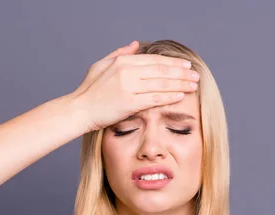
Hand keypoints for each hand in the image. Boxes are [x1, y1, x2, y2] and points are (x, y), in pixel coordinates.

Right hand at [70, 41, 199, 131]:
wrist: (79, 110)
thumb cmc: (89, 90)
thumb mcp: (102, 65)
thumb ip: (120, 53)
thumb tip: (135, 44)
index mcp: (122, 61)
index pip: (154, 60)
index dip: (172, 62)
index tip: (185, 65)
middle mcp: (127, 71)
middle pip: (161, 70)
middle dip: (181, 72)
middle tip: (195, 75)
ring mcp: (128, 87)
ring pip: (161, 83)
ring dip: (180, 84)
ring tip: (193, 85)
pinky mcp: (129, 102)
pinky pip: (154, 98)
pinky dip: (169, 96)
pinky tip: (180, 96)